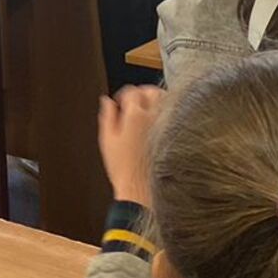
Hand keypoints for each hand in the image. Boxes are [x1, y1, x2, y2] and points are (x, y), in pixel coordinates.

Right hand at [98, 84, 163, 206]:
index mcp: (135, 115)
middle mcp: (152, 117)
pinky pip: (170, 114)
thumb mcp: (106, 139)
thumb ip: (107, 115)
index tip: (118, 102)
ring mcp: (163, 125)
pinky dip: (163, 111)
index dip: (122, 94)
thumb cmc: (121, 166)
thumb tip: (107, 101)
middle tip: (132, 101)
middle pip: (151, 91)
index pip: (131, 91)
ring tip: (145, 108)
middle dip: (141, 92)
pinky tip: (155, 120)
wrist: (137, 186)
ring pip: (164, 100)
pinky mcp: (170, 134)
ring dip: (155, 99)